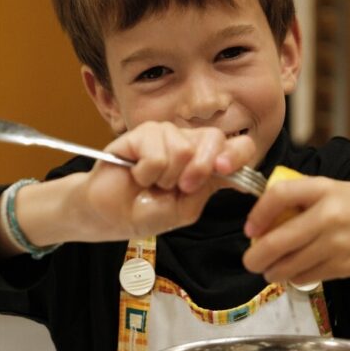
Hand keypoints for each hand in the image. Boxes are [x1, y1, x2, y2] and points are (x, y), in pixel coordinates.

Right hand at [76, 121, 255, 238]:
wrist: (112, 217)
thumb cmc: (147, 212)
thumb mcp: (187, 208)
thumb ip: (209, 186)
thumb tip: (230, 168)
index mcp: (206, 159)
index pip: (237, 145)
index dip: (237, 154)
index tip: (225, 170)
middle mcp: (188, 142)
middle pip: (214, 138)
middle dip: (200, 168)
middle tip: (181, 187)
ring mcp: (165, 135)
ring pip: (183, 148)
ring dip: (166, 177)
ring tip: (152, 183)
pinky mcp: (141, 134)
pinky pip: (156, 151)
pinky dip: (147, 172)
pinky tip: (137, 175)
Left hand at [242, 178, 349, 284]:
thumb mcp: (337, 189)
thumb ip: (305, 198)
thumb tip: (266, 215)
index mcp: (325, 189)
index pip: (279, 196)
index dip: (258, 214)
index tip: (250, 228)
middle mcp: (329, 216)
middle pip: (278, 240)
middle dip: (256, 256)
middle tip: (250, 261)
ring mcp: (337, 244)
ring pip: (290, 265)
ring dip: (274, 271)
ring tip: (270, 270)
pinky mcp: (344, 266)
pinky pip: (308, 276)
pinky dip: (296, 277)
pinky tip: (296, 273)